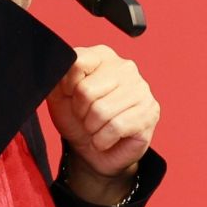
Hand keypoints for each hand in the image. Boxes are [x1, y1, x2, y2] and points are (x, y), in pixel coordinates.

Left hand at [47, 45, 158, 189]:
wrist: (92, 151)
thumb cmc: (77, 119)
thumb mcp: (59, 94)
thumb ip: (57, 75)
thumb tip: (59, 64)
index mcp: (102, 56)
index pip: (78, 61)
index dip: (67, 86)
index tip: (71, 96)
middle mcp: (125, 67)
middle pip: (87, 90)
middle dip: (80, 111)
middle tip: (86, 117)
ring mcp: (141, 89)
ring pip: (101, 111)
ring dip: (92, 128)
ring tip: (97, 127)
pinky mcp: (149, 112)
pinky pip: (116, 127)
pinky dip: (103, 140)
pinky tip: (107, 138)